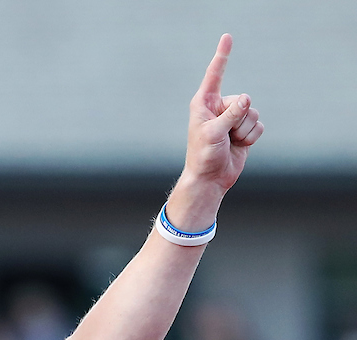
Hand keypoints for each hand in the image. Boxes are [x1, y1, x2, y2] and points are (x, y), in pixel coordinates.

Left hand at [184, 34, 263, 194]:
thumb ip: (231, 114)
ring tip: (230, 142)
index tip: (227, 37)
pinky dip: (251, 137)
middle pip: (244, 100)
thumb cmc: (203, 156)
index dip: (222, 56)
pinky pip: (258, 125)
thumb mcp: (213, 133)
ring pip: (253, 113)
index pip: (215, 75)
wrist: (210, 179)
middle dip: (239, 119)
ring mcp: (232, 118)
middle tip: (224, 136)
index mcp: (204, 103)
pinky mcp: (243, 129)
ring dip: (245, 130)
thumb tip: (247, 99)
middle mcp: (218, 107)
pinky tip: (238, 146)